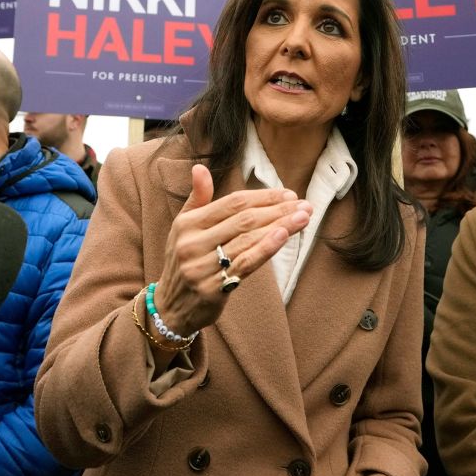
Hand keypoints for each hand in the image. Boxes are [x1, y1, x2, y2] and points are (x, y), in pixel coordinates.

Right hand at [155, 164, 310, 335]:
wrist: (170, 308)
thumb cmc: (183, 262)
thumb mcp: (183, 228)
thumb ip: (197, 199)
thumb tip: (199, 167)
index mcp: (187, 224)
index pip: (232, 203)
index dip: (263, 197)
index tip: (289, 194)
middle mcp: (192, 243)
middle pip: (243, 220)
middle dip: (278, 210)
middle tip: (305, 205)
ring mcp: (201, 267)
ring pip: (247, 240)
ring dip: (281, 226)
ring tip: (304, 218)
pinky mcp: (212, 288)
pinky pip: (244, 264)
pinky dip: (266, 248)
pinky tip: (285, 236)